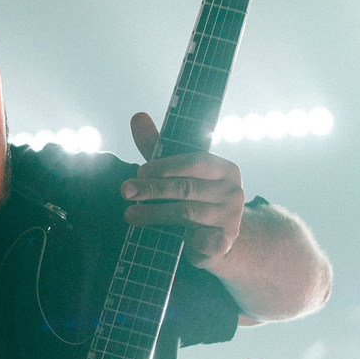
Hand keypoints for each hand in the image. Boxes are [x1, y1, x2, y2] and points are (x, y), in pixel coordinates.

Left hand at [123, 111, 247, 262]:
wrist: (217, 239)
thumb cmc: (194, 199)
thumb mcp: (177, 172)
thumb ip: (157, 146)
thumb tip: (137, 116)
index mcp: (225, 169)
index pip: (196, 161)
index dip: (166, 166)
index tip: (139, 172)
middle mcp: (234, 191)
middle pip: (188, 188)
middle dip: (153, 189)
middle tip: (126, 191)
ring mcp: (231, 218)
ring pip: (189, 213)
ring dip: (155, 214)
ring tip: (130, 215)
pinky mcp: (226, 242)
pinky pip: (208, 241)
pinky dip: (195, 240)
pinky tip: (182, 240)